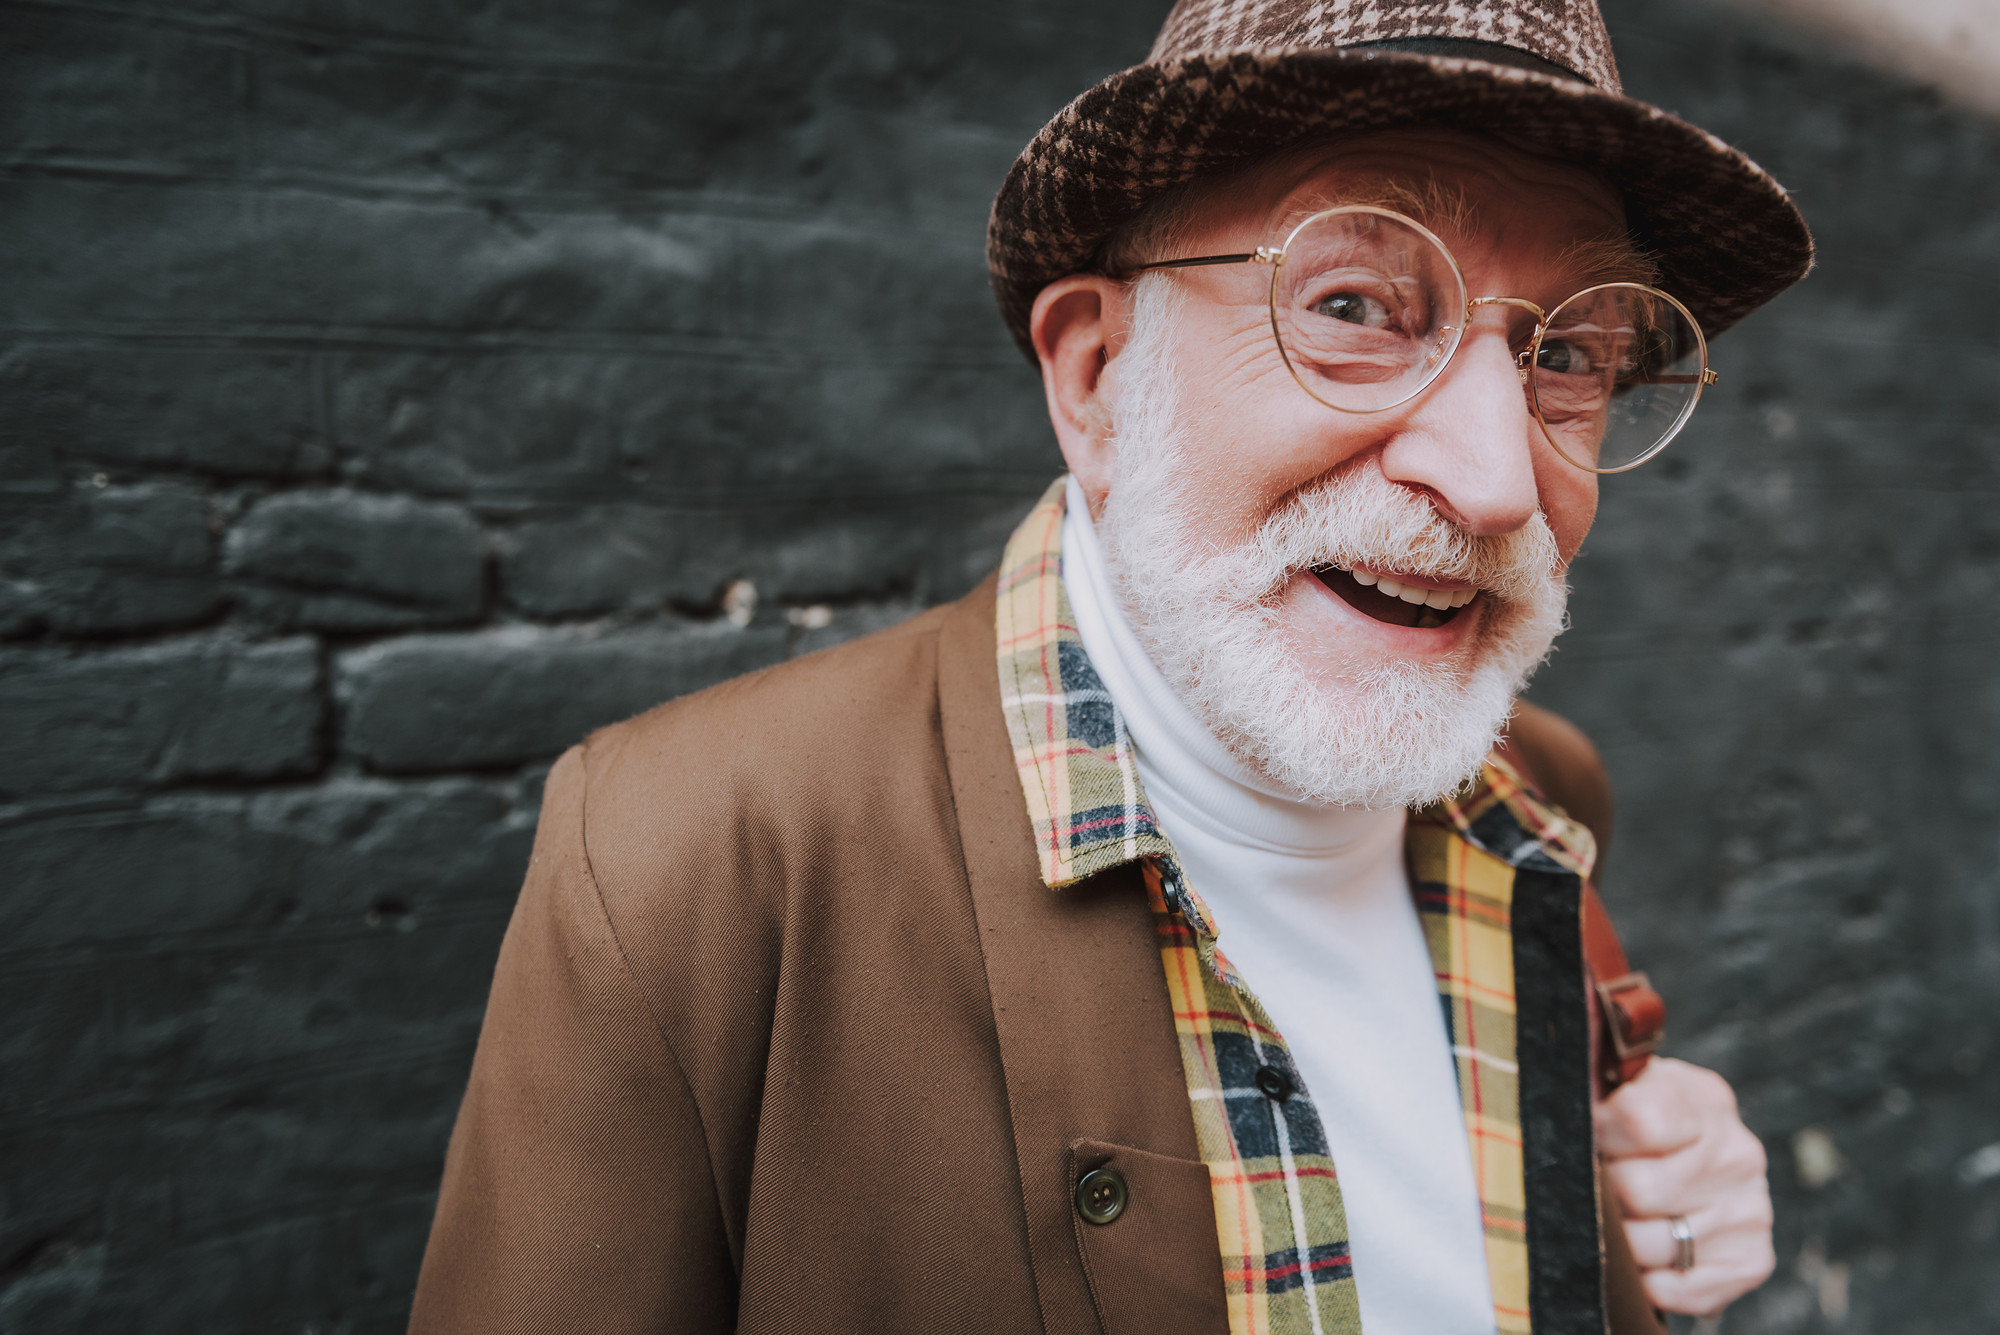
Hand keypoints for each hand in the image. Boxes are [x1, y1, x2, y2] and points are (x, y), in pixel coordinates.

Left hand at [1595, 1056, 1774, 1315]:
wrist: (1688, 1163)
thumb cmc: (1636, 1120)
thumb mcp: (1622, 1084)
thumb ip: (1596, 1073)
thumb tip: (1560, 1049)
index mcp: (1705, 1098)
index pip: (1637, 1119)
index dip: (1597, 1134)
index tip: (1587, 1133)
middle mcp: (1740, 1151)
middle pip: (1640, 1190)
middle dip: (1606, 1192)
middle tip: (1601, 1184)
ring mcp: (1752, 1208)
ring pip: (1654, 1244)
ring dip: (1622, 1241)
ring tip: (1618, 1218)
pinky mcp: (1753, 1259)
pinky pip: (1685, 1290)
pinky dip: (1653, 1283)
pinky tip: (1644, 1261)